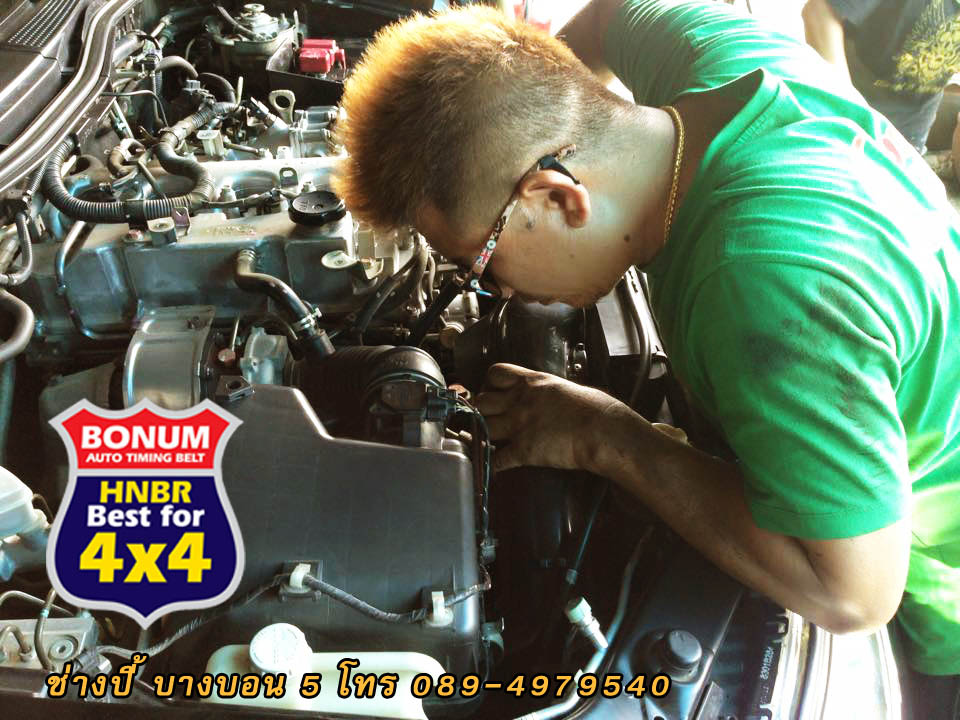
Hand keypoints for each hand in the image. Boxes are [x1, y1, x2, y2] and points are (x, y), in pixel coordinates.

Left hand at [474, 363, 626, 471]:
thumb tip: (550, 395)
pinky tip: (492, 467)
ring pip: (482, 426)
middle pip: (481, 401)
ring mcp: (519, 425)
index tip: (492, 392)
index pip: (495, 373)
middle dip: (480, 410)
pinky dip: (491, 464)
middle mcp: (520, 401)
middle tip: (487, 418)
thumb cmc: (595, 409)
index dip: (489, 383)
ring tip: (484, 441)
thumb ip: (548, 391)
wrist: (602, 431)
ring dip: (481, 435)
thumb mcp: (566, 389)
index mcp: (532, 383)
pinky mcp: (523, 450)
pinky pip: (495, 459)